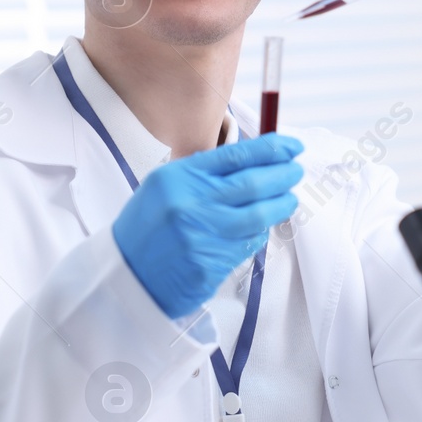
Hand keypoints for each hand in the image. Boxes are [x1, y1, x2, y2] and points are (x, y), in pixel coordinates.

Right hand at [111, 134, 303, 318]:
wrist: (126, 275)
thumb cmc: (149, 227)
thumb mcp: (165, 187)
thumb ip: (203, 173)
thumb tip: (254, 161)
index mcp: (179, 177)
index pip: (235, 155)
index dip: (271, 149)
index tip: (291, 146)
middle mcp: (190, 204)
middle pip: (252, 184)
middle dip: (282, 176)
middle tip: (296, 172)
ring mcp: (201, 236)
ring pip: (257, 216)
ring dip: (280, 206)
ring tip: (289, 199)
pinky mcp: (210, 265)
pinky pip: (247, 245)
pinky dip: (259, 233)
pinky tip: (261, 227)